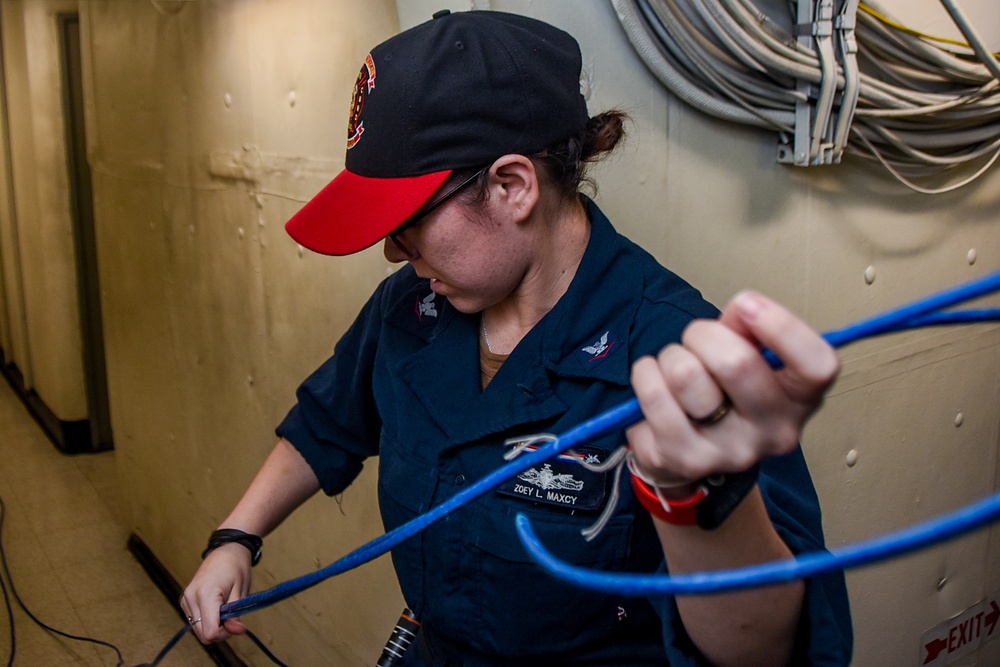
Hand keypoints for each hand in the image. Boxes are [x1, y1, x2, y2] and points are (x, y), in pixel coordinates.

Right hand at [179, 543, 252, 642]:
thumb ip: (236, 614)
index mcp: (205, 594)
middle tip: (233, 617)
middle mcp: (190, 598)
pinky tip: (216, 606)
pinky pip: (195, 621)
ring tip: (225, 609)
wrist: (226, 549)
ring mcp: (185, 599)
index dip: (225, 633)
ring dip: (213, 625)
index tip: (236, 623)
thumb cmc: (237, 567)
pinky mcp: (184, 600)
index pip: (210, 632)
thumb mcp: (241, 591)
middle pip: (202, 634)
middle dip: (220, 631)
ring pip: (198, 629)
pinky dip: (207, 619)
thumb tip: (236, 632)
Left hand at [627, 291, 839, 484]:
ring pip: (686, 376)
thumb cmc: (722, 390)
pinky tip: (655, 383)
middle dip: (703, 335)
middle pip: (736, 363)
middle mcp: (774, 432)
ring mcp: (730, 453)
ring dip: (671, 357)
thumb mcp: (745, 352)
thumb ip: (747, 327)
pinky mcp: (685, 461)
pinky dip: (646, 375)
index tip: (748, 305)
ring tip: (676, 369)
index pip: (817, 365)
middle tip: (696, 341)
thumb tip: (743, 309)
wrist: (687, 448)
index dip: (782, 327)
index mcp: (800, 398)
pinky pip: (654, 396)